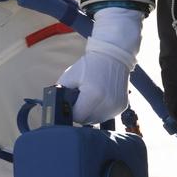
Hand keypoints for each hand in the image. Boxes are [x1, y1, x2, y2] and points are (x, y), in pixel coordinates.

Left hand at [57, 7, 143, 123]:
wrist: (113, 56)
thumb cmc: (89, 65)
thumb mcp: (69, 76)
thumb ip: (60, 93)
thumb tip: (54, 108)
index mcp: (93, 95)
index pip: (76, 116)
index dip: (70, 110)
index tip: (70, 102)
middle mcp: (107, 103)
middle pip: (86, 120)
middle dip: (80, 112)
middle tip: (80, 98)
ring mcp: (116, 106)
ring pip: (96, 120)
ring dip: (90, 113)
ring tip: (90, 97)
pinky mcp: (122, 107)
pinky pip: (106, 116)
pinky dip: (101, 110)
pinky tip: (100, 98)